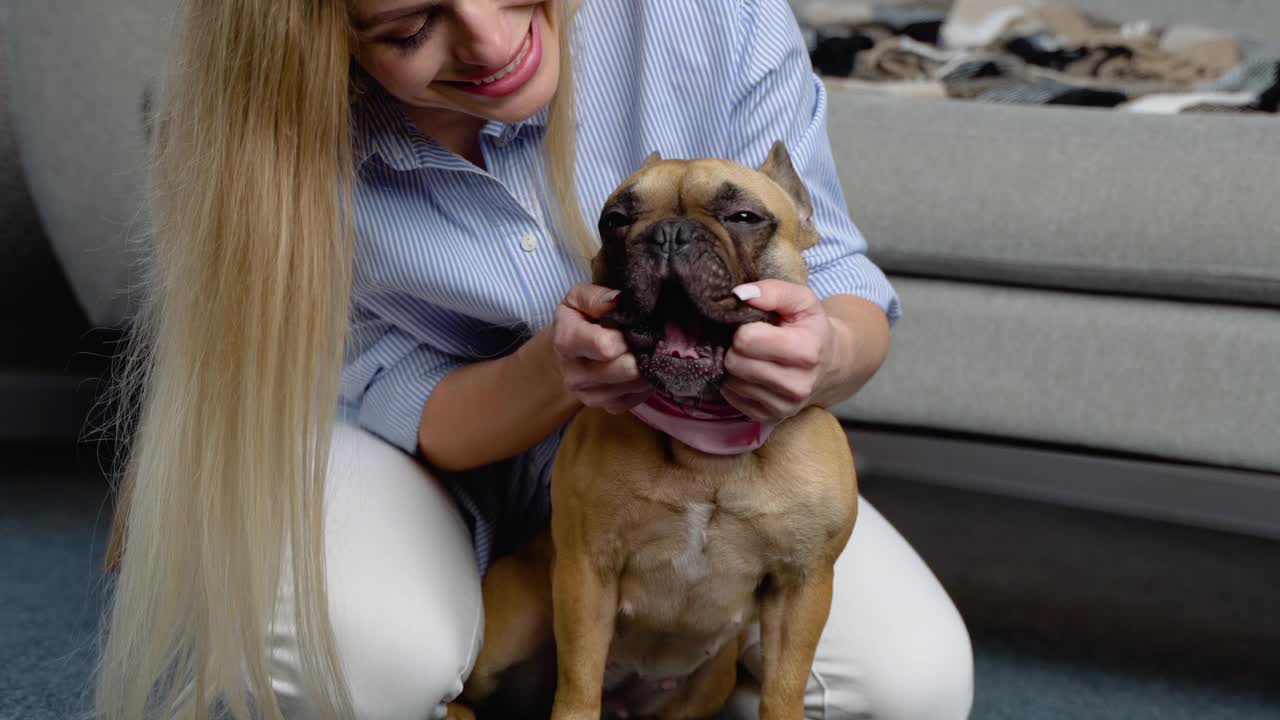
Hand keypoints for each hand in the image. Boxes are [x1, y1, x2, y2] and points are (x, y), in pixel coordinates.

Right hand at [551, 283, 653, 413]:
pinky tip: (642, 366)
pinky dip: (645, 382)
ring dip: (648, 366)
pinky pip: (638, 398)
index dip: (628, 334)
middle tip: (650, 337)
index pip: (607, 346)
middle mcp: (575, 375)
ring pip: (636, 384)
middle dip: (643, 351)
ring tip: (646, 350)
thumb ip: (597, 297)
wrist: (568, 351)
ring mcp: (590, 395)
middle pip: (627, 369)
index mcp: (566, 342)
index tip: (635, 325)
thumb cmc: (578, 319)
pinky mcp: (608, 407)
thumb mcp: (579, 298)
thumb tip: (619, 300)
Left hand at [721, 280, 836, 424]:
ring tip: (754, 356)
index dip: (743, 328)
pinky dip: (737, 383)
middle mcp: (797, 385)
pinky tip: (753, 373)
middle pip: (735, 362)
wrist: (832, 364)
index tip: (755, 326)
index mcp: (805, 351)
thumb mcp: (801, 300)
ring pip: (731, 381)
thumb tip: (739, 295)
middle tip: (752, 341)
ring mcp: (784, 406)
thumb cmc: (811, 328)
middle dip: (736, 347)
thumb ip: (773, 291)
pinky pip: (732, 398)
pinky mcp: (770, 418)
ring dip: (736, 366)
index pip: (745, 340)